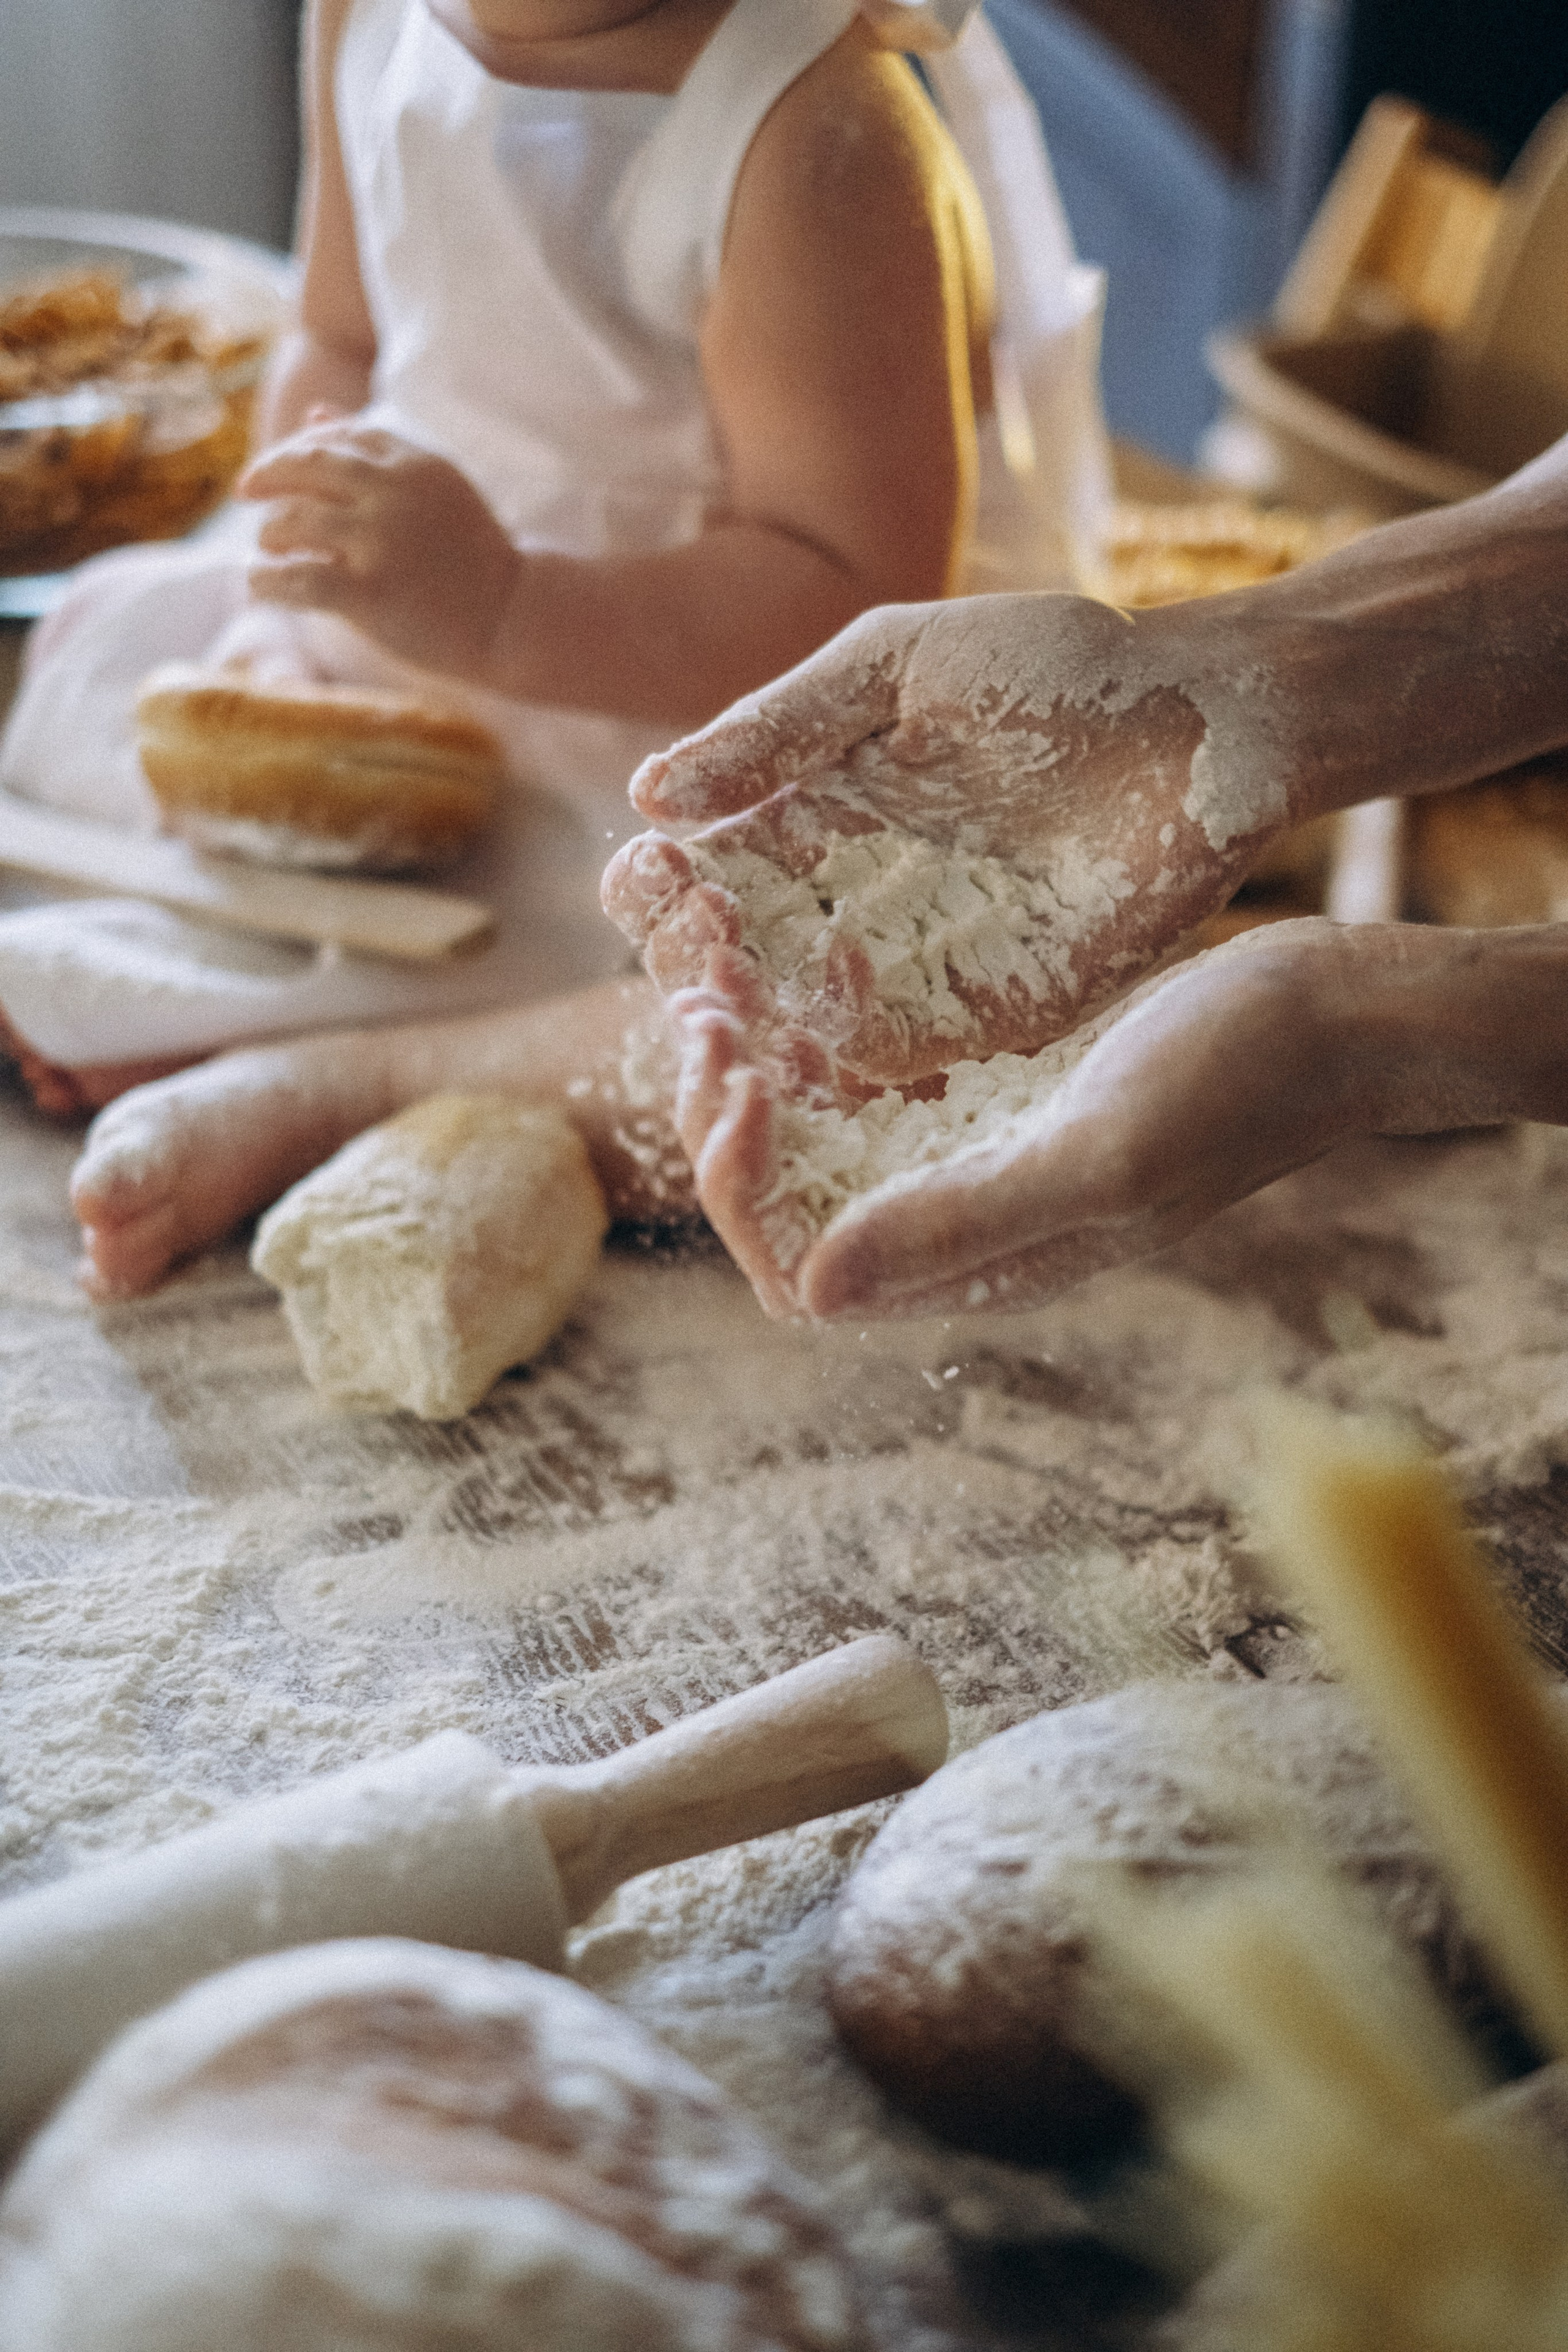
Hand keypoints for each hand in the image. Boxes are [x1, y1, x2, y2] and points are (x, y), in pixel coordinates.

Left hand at [241, 410, 521, 679]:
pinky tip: (259, 585)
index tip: (279, 467)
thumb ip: (378, 452)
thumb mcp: (433, 489)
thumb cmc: (473, 559)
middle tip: (245, 492)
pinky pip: (296, 579)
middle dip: (267, 475)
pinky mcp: (369, 592)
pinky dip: (267, 581)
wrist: (513, 620)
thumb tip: (314, 413)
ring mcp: (381, 541)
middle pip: (306, 466)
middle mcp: (395, 493)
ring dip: (269, 533)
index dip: (299, 447)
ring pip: (294, 522)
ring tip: (267, 547)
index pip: (337, 437)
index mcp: (414, 462)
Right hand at [603, 594, 1290, 1086]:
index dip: (658, 886)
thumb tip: (648, 796)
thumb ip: (778, 728)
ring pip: (799, 1024)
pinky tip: (822, 1055)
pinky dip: (851, 1066)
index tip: (664, 875)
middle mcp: (847, 899)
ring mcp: (915, 964)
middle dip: (696, 966)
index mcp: (808, 813)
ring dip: (758, 1030)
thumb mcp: (895, 667)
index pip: (693, 872)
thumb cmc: (1057, 664)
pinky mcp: (990, 1013)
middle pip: (731, 962)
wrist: (1209, 717)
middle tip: (708, 951)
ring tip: (741, 1020)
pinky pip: (898, 1060)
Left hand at [665, 920, 1508, 1321]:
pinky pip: (869, 1078)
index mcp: (976, 1264)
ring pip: (817, 1134)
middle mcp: (960, 1221)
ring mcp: (974, 1155)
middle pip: (791, 1203)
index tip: (732, 1082)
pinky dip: (817, 1026)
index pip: (801, 1274)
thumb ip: (960, 1220)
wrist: (1332, 1012)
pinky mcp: (991, 1090)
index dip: (738, 1194)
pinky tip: (793, 952)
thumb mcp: (1099, 1152)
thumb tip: (810, 1286)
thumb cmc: (1237, 1083)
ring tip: (720, 971)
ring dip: (757, 1065)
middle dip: (725, 1119)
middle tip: (701, 1008)